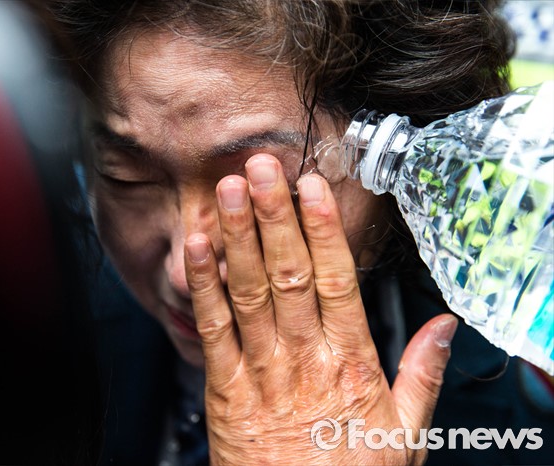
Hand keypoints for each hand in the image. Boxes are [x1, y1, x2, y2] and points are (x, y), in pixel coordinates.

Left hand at [184, 154, 456, 464]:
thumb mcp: (404, 434)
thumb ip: (422, 374)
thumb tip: (445, 327)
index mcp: (350, 365)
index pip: (336, 282)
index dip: (322, 231)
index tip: (311, 189)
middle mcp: (303, 359)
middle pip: (288, 275)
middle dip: (273, 217)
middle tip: (262, 168)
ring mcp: (260, 371)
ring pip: (247, 293)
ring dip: (237, 238)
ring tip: (230, 191)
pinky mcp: (224, 387)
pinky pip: (211, 329)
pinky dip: (202, 285)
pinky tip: (197, 247)